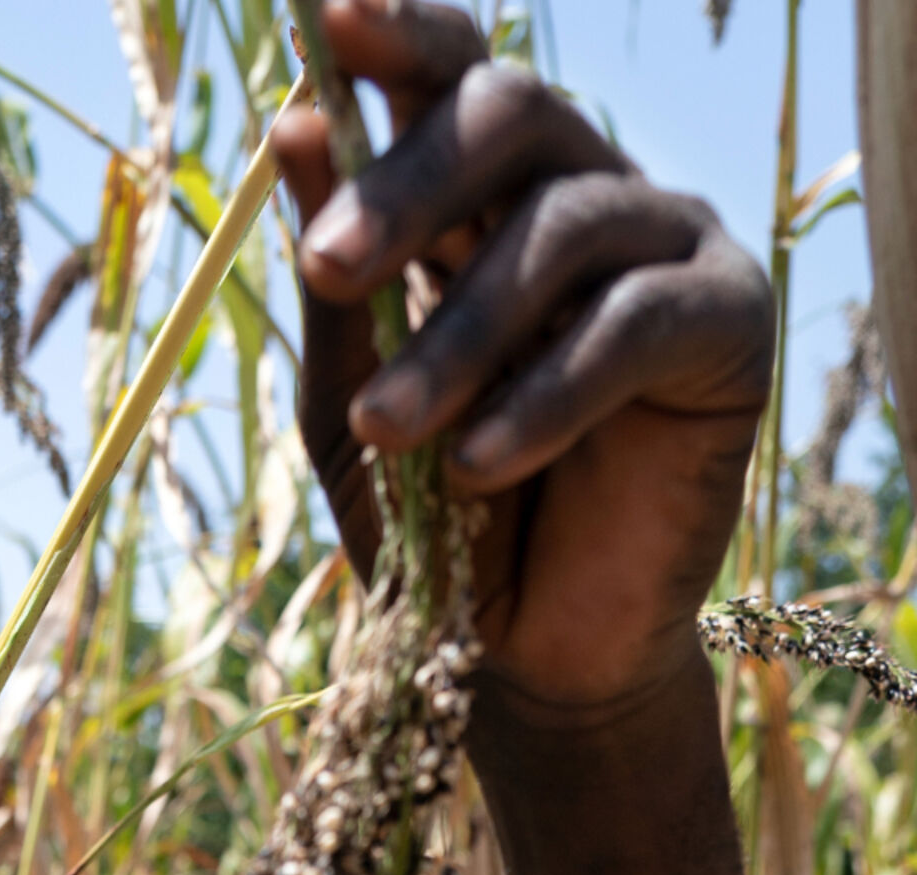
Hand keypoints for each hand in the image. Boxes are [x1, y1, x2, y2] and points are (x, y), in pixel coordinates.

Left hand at [276, 0, 771, 711]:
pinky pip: (634, 324)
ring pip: (562, 227)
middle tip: (327, 268)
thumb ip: (334, 291)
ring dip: (460, 331)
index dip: (402, 37)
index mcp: (487, 200)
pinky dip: (546, 396)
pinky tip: (479, 468)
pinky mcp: (728, 325)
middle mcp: (583, 195)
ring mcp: (665, 247)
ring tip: (391, 430)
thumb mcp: (353, 412)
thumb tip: (297, 125)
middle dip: (409, 186)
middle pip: (509, 115)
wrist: (522, 660)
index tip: (330, 19)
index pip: (453, 78)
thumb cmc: (432, 530)